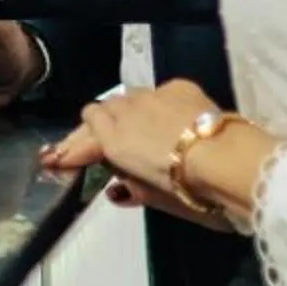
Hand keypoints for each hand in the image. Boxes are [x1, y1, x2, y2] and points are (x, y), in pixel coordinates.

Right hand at [38, 79, 235, 231]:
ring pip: (124, 99)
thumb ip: (133, 189)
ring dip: (118, 115)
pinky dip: (148, 106)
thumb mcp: (155, 197)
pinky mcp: (178, 87)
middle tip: (76, 149)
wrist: (228, 159)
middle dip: (88, 131)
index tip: (58, 161)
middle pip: (100, 113)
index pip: (86, 136)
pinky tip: (153, 116)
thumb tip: (118, 189)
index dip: (71, 149)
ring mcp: (152, 95)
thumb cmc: (190, 190)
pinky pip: (152, 93)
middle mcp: (126, 112)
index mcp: (115, 141)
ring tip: (116, 131)